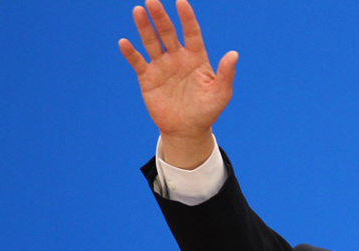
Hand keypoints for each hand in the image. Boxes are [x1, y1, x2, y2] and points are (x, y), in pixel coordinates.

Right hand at [118, 0, 236, 167]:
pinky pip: (138, 62)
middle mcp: (177, 57)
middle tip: (152, 0)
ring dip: (144, 27)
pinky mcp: (147, 78)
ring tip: (138, 11)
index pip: (191, 32)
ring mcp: (161, 66)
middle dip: (160, 17)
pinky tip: (125, 43)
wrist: (187, 130)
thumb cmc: (207, 111)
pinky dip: (131, 53)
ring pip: (151, 42)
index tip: (181, 2)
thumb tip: (234, 54)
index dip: (187, 18)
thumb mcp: (221, 94)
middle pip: (168, 32)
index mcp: (196, 57)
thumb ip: (226, 74)